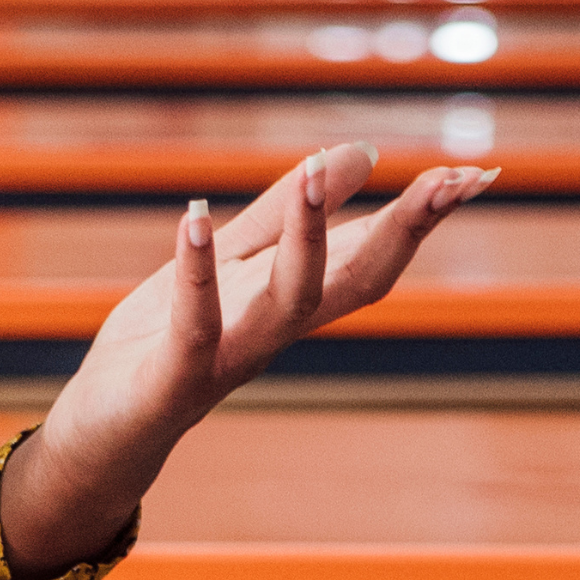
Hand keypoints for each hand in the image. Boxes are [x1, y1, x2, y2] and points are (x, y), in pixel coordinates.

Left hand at [0, 143, 493, 575]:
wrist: (102, 429)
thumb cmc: (167, 342)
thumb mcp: (232, 261)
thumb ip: (288, 211)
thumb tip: (362, 151)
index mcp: (293, 300)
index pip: (371, 254)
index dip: (422, 217)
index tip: (477, 175)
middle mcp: (276, 330)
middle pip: (356, 281)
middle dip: (403, 232)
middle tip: (448, 180)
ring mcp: (230, 355)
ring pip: (288, 301)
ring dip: (310, 239)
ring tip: (319, 171)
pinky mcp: (175, 376)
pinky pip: (193, 325)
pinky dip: (195, 274)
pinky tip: (194, 216)